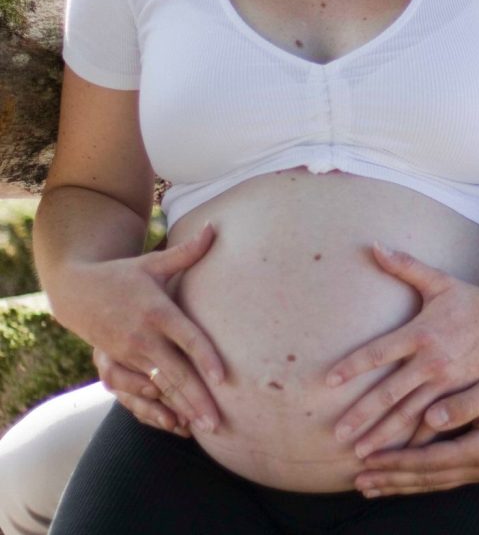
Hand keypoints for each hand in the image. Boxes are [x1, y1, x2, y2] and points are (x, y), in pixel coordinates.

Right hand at [62, 223, 223, 433]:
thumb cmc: (124, 274)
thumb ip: (186, 252)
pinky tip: (175, 424)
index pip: (187, 338)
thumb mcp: (153, 262)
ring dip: (179, 409)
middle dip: (197, 398)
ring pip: (158, 389)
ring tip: (202, 427)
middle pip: (175, 372)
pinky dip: (155, 410)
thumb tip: (214, 228)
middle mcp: (143, 338)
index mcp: (157, 311)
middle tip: (218, 423)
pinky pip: (136, 395)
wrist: (77, 291)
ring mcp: (127, 356)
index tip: (224, 378)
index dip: (205, 357)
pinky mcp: (115, 367)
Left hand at [327, 243, 478, 455]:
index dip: (352, 366)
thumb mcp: (439, 281)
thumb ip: (405, 266)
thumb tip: (375, 245)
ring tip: (360, 455)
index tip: (328, 381)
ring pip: (409, 415)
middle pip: (390, 393)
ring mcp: (446, 384)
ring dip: (384, 435)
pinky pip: (434, 424)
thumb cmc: (470, 300)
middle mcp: (431, 362)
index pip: (378, 352)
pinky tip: (399, 458)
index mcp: (420, 333)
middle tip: (337, 435)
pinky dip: (415, 442)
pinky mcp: (459, 397)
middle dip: (362, 415)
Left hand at [354, 368, 478, 495]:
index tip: (368, 459)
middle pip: (426, 478)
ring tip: (369, 485)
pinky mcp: (476, 463)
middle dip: (390, 479)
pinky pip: (439, 477)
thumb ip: (466, 403)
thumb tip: (432, 416)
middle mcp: (478, 467)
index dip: (397, 462)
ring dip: (399, 484)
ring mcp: (478, 469)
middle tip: (358, 480)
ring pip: (431, 482)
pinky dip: (415, 479)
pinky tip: (398, 478)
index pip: (429, 461)